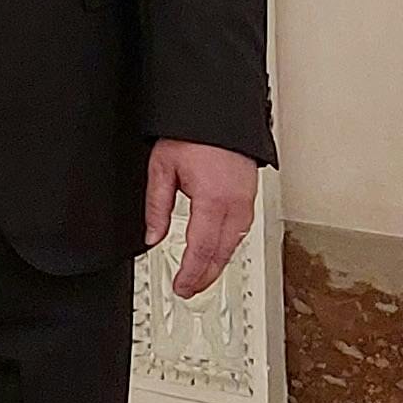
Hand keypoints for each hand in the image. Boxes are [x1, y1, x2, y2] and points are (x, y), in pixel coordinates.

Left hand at [144, 138, 257, 297]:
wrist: (217, 112)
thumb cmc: (192, 134)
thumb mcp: (161, 168)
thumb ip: (156, 206)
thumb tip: (152, 236)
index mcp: (213, 199)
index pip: (202, 248)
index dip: (191, 273)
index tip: (180, 286)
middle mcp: (235, 204)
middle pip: (222, 252)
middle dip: (205, 276)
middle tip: (189, 290)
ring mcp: (247, 200)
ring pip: (235, 244)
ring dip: (218, 264)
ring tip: (201, 277)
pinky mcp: (250, 195)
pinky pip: (241, 229)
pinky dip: (228, 246)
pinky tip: (218, 252)